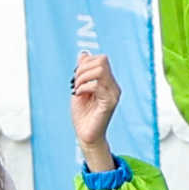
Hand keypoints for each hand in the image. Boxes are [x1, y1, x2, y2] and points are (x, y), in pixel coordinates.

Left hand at [70, 50, 120, 171]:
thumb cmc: (83, 114)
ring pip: (100, 70)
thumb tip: (84, 54)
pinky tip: (79, 94)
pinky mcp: (110, 103)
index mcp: (108, 82)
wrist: (85, 135)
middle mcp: (114, 86)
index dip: (85, 64)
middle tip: (75, 83)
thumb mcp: (79, 87)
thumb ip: (82, 71)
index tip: (76, 78)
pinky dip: (84, 87)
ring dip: (83, 77)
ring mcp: (113, 94)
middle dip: (83, 68)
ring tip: (77, 88)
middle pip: (102, 60)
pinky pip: (97, 85)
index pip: (101, 59)